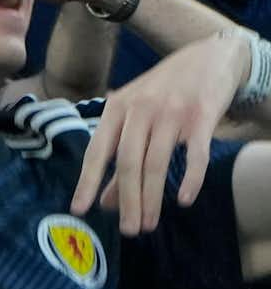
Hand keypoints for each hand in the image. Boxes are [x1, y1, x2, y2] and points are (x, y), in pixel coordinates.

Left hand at [73, 32, 247, 235]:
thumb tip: (106, 200)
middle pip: (129, 162)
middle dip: (126, 200)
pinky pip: (195, 155)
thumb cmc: (164, 91)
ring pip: (157, 163)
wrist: (208, 57)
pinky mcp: (202, 117)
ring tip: (148, 224)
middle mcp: (141, 109)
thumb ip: (119, 157)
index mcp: (116, 107)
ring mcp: (172, 112)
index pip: (98, 151)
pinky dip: (190, 179)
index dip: (88, 181)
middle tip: (128, 231)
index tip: (79, 209)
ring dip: (152, 198)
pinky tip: (184, 201)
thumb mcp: (135, 115)